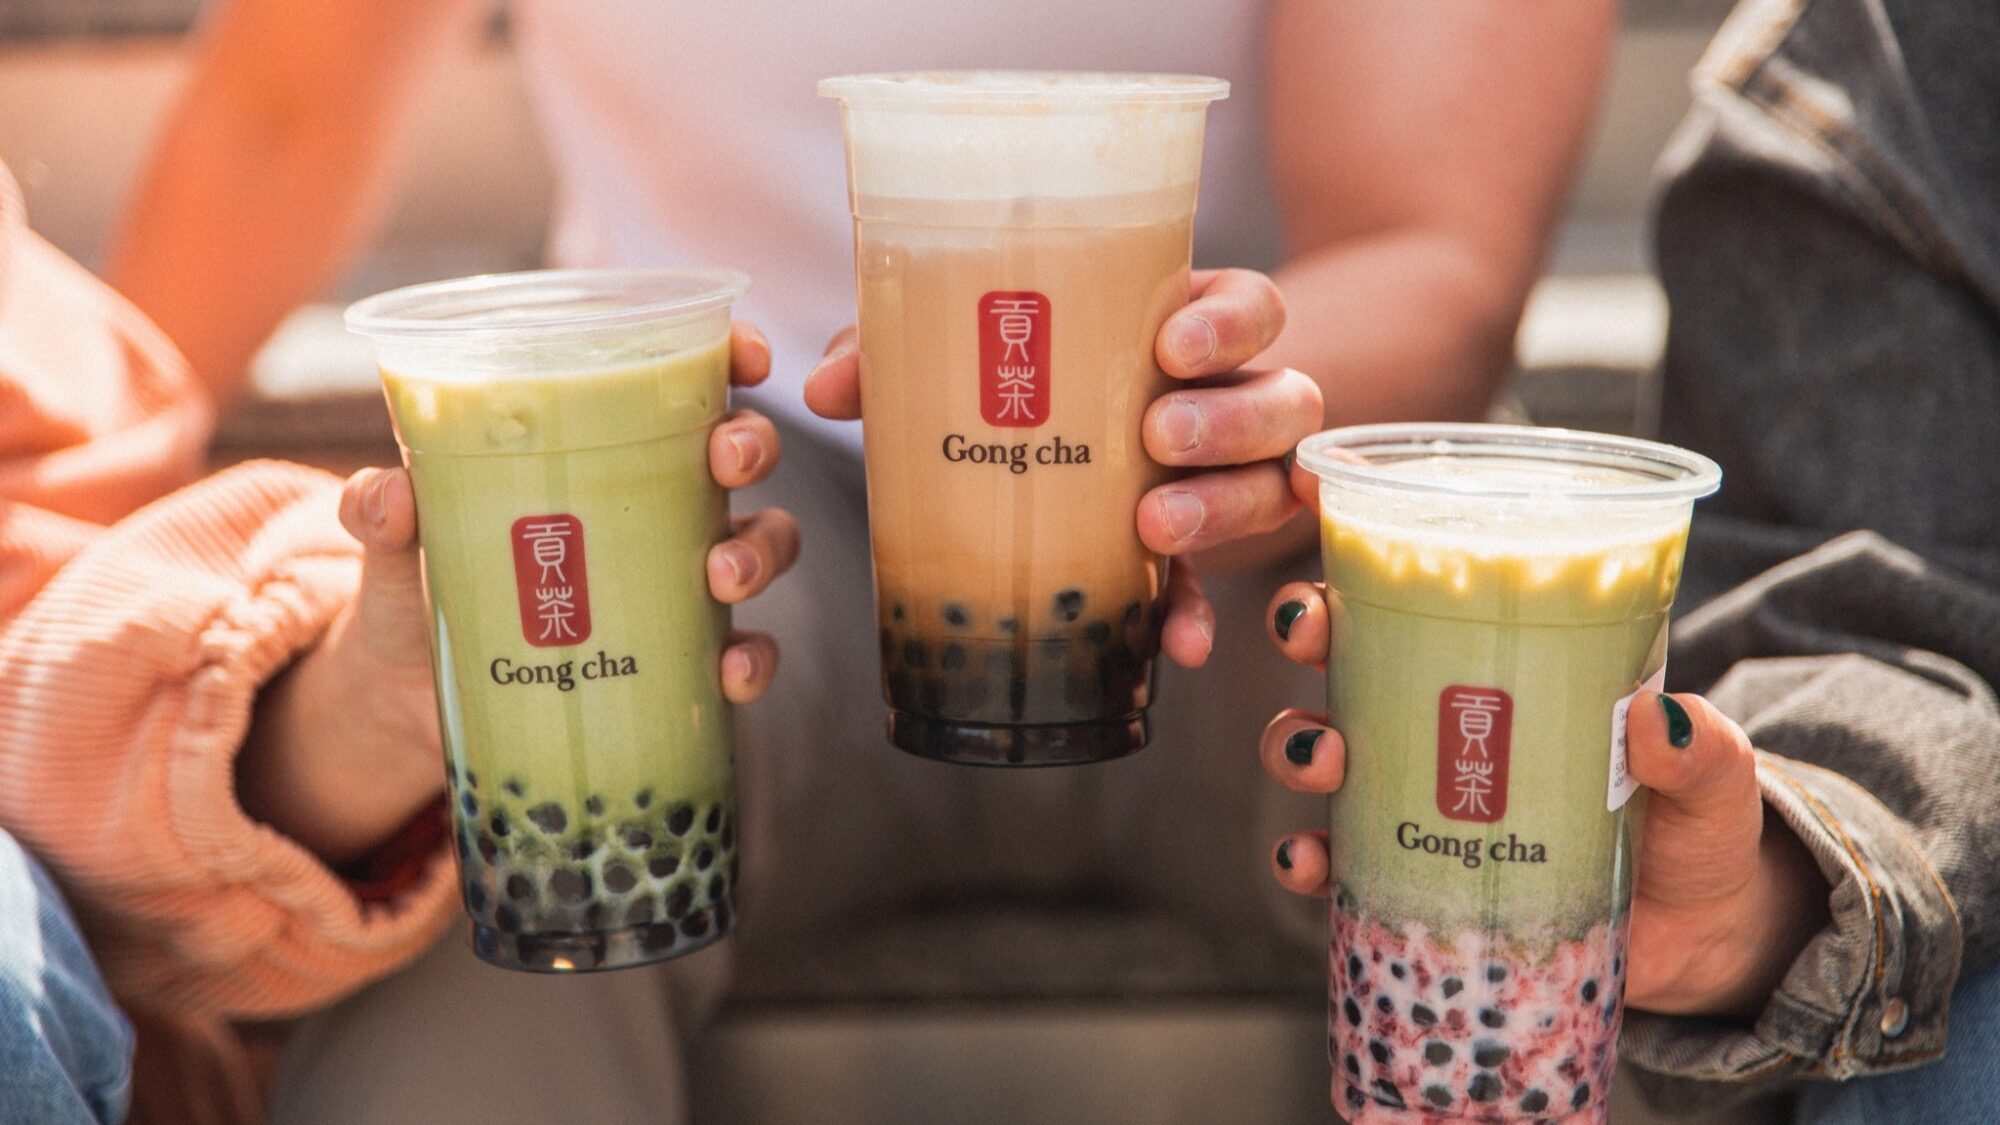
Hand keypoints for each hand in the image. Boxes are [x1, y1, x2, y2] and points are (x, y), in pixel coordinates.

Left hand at [237, 322, 799, 865]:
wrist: (410, 701)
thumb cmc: (417, 590)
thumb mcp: (393, 548)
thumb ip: (384, 515)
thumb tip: (390, 494)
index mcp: (601, 449)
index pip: (685, 382)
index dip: (735, 357)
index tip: (748, 358)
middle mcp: (655, 505)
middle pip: (739, 453)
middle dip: (752, 445)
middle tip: (725, 463)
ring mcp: (676, 582)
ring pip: (762, 544)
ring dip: (759, 551)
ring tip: (721, 576)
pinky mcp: (680, 659)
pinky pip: (746, 652)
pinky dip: (753, 661)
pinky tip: (730, 673)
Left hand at [804, 269, 1322, 667]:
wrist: (1041, 461)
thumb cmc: (1013, 379)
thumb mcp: (962, 351)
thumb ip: (897, 349)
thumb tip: (827, 386)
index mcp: (1185, 325)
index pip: (1251, 306)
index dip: (1231, 322)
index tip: (1171, 343)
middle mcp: (1227, 399)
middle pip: (1283, 398)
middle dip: (1230, 419)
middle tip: (1161, 433)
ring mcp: (1224, 481)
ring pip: (1269, 486)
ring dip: (1223, 507)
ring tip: (1155, 524)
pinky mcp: (1196, 559)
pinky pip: (1215, 589)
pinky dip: (1195, 618)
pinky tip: (1178, 645)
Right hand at [1255, 581, 1829, 1020]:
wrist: (1697, 935)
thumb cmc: (1695, 825)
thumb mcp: (1713, 777)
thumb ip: (1702, 750)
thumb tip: (1657, 716)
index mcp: (1501, 668)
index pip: (1413, 596)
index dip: (1358, 560)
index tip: (1324, 537)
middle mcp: (1438, 724)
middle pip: (1341, 658)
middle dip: (1306, 635)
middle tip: (1312, 638)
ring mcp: (1416, 802)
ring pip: (1321, 754)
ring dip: (1297, 745)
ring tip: (1324, 760)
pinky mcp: (1410, 879)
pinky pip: (1334, 864)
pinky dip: (1304, 859)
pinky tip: (1306, 860)